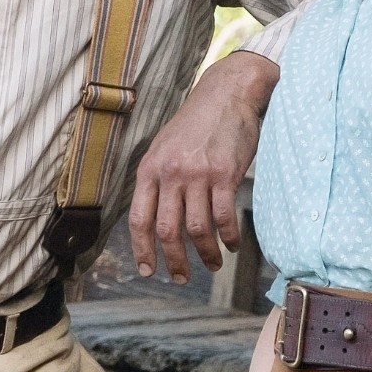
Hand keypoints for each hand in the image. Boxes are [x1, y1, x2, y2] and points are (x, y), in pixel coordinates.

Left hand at [128, 51, 277, 280]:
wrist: (226, 94)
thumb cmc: (195, 124)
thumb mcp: (164, 147)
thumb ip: (156, 180)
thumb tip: (152, 219)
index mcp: (150, 169)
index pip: (139, 219)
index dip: (142, 250)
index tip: (148, 270)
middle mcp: (171, 174)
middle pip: (167, 230)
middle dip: (174, 261)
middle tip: (182, 277)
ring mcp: (198, 174)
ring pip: (198, 229)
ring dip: (206, 254)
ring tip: (212, 264)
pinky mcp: (225, 174)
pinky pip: (224, 216)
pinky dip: (228, 237)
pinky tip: (231, 244)